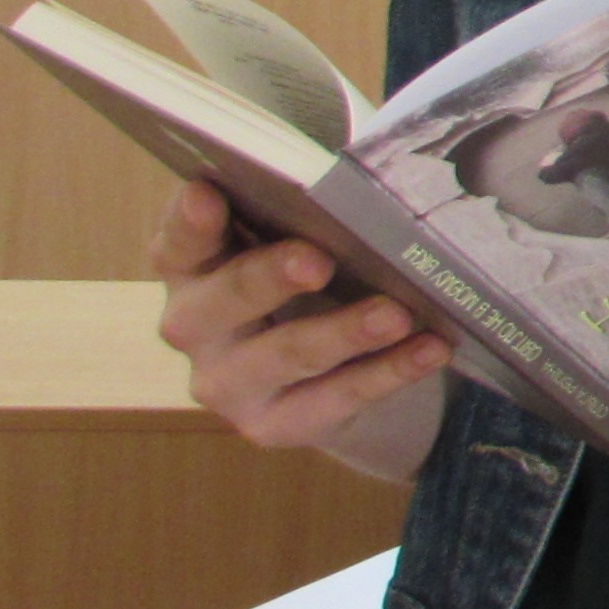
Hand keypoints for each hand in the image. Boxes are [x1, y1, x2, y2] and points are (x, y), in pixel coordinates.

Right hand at [151, 181, 450, 456]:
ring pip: (287, 354)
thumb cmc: (300, 282)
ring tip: (396, 314)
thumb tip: (352, 183)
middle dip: (272, 276)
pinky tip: (429, 349)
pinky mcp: (271, 425)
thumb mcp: (286, 244)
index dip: (189, 220)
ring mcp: (227, 383)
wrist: (314, 372)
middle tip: (318, 261)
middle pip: (229, 297)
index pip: (179, 240)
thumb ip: (296, 218)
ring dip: (345, 332)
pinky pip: (335, 399)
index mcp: (191, 268)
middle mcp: (195, 327)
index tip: (207, 195)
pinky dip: (388, 372)